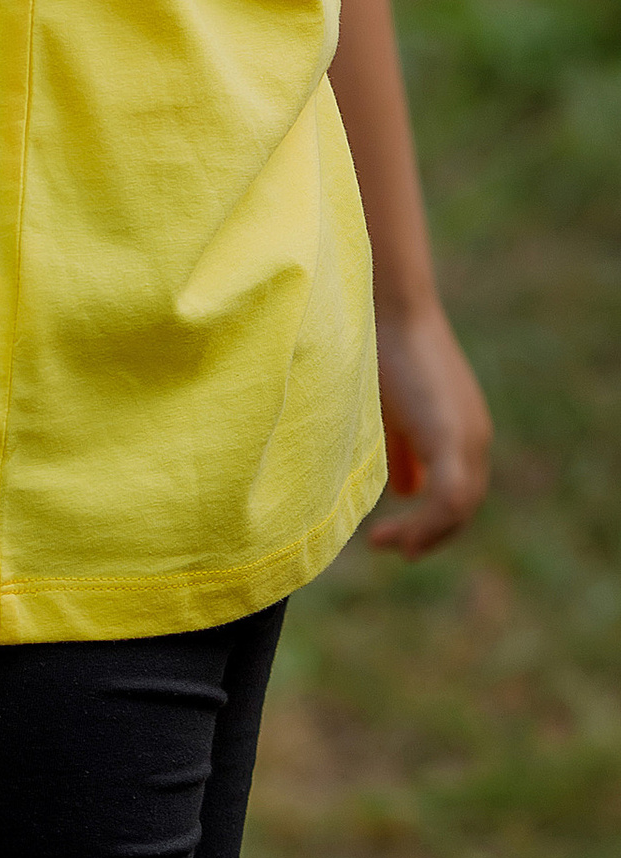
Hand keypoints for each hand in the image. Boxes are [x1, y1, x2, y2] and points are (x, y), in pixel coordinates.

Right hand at [366, 298, 492, 553]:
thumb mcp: (393, 407)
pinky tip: (395, 534)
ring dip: (423, 534)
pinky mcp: (452, 441)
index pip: (460, 490)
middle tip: (393, 548)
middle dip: (430, 534)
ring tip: (385, 543)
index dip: (433, 518)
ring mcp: (468, 439)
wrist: (392, 309)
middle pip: (464, 506)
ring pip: (458, 509)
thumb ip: (403, 447)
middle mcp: (475, 438)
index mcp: (463, 429)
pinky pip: (447, 500)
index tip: (399, 536)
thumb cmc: (383, 346)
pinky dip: (423, 524)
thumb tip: (405, 488)